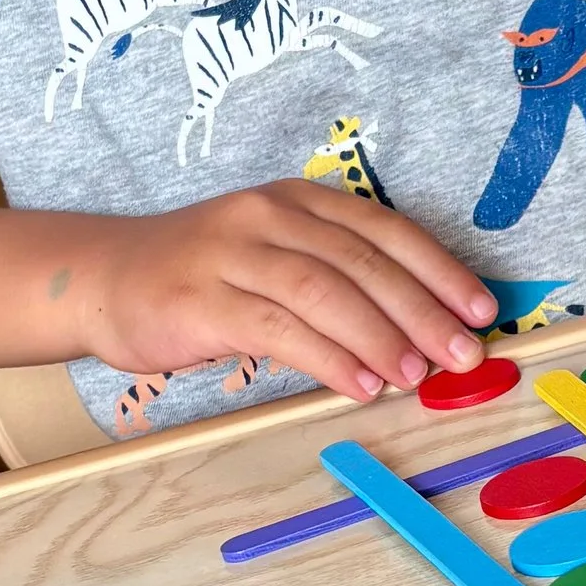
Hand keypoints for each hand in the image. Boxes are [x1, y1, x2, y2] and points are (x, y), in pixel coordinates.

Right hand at [68, 183, 496, 404]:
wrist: (106, 277)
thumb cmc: (204, 275)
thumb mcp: (274, 255)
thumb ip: (336, 280)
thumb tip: (416, 334)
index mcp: (299, 200)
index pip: (385, 229)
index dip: (439, 269)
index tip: (480, 309)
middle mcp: (270, 215)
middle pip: (363, 262)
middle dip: (422, 311)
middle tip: (462, 354)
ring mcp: (233, 253)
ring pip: (325, 290)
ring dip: (380, 336)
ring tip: (415, 376)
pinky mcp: (202, 298)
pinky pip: (279, 328)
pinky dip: (328, 358)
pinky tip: (359, 385)